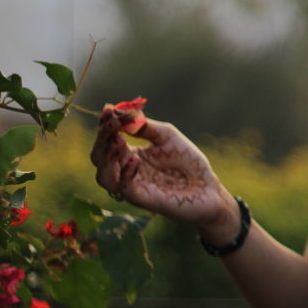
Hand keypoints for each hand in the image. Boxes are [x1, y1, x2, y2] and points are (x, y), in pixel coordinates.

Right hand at [90, 105, 227, 227]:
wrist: (208, 188)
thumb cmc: (188, 161)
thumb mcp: (167, 136)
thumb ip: (145, 126)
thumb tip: (121, 111)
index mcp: (129, 153)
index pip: (107, 139)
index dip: (105, 124)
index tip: (108, 108)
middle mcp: (125, 171)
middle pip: (98, 157)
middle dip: (102, 139)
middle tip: (112, 124)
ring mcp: (131, 186)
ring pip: (103, 176)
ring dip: (107, 159)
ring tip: (119, 142)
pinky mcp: (141, 199)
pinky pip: (123, 189)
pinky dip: (125, 174)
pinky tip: (135, 160)